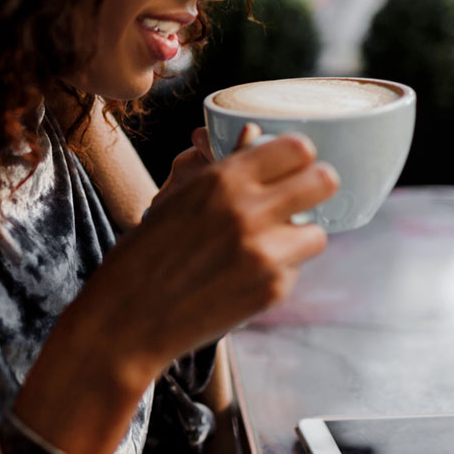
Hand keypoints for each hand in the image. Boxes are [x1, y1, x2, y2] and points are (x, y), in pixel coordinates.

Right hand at [13, 124, 337, 453]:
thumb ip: (223, 167)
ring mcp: (265, 254)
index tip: (290, 166)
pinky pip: (296, 269)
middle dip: (314, 187)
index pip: (297, 148)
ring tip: (267, 244)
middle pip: (325, 181)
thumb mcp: (178, 198)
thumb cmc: (145, 255)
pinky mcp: (272, 291)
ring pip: (317, 232)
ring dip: (298, 236)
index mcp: (223, 179)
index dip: (297, 157)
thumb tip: (253, 135)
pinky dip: (279, 270)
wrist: (129, 319)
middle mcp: (249, 211)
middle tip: (298, 198)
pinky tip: (247, 274)